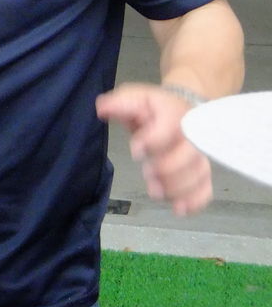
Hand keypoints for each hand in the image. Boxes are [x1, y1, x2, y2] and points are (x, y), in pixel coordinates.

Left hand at [96, 83, 211, 214]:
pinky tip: (180, 208)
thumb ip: (120, 104)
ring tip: (156, 192)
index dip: (154, 140)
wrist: (180, 108)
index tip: (137, 149)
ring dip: (178, 187)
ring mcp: (198, 154)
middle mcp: (192, 135)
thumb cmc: (153, 107)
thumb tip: (102, 108)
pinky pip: (205, 187)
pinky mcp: (200, 170)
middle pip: (189, 155)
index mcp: (174, 113)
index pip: (170, 127)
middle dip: (168, 169)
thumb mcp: (135, 97)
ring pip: (198, 174)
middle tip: (149, 174)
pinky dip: (195, 200)